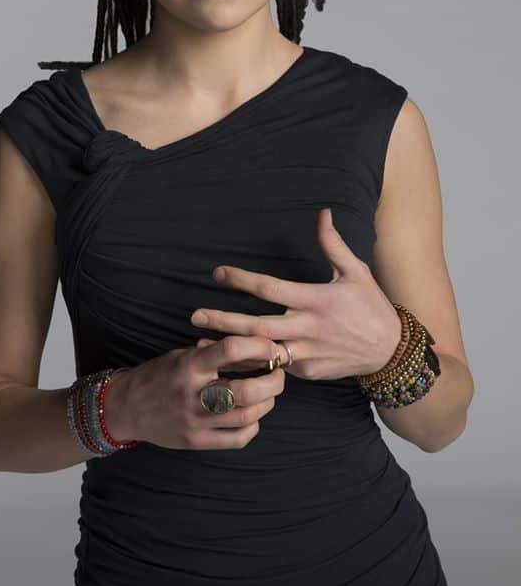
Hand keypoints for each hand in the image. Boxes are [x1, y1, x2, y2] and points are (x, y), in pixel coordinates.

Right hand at [117, 335, 284, 450]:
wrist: (127, 407)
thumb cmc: (160, 375)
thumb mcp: (184, 355)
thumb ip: (217, 354)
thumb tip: (258, 350)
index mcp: (190, 365)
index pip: (231, 349)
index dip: (259, 346)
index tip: (272, 347)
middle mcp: (194, 394)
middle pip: (248, 390)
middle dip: (273, 381)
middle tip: (278, 374)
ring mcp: (196, 421)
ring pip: (248, 416)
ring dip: (267, 403)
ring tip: (268, 394)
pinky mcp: (197, 442)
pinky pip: (238, 438)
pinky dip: (253, 426)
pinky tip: (251, 416)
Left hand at [191, 208, 401, 380]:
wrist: (390, 352)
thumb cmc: (370, 306)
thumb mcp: (355, 271)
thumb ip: (333, 244)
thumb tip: (322, 212)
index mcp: (316, 300)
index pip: (270, 289)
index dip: (242, 280)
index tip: (217, 273)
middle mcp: (308, 328)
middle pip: (257, 327)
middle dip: (224, 321)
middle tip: (195, 314)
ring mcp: (307, 355)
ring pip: (262, 353)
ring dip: (231, 348)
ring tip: (201, 340)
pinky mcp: (307, 374)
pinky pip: (276, 368)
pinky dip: (253, 364)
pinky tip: (229, 359)